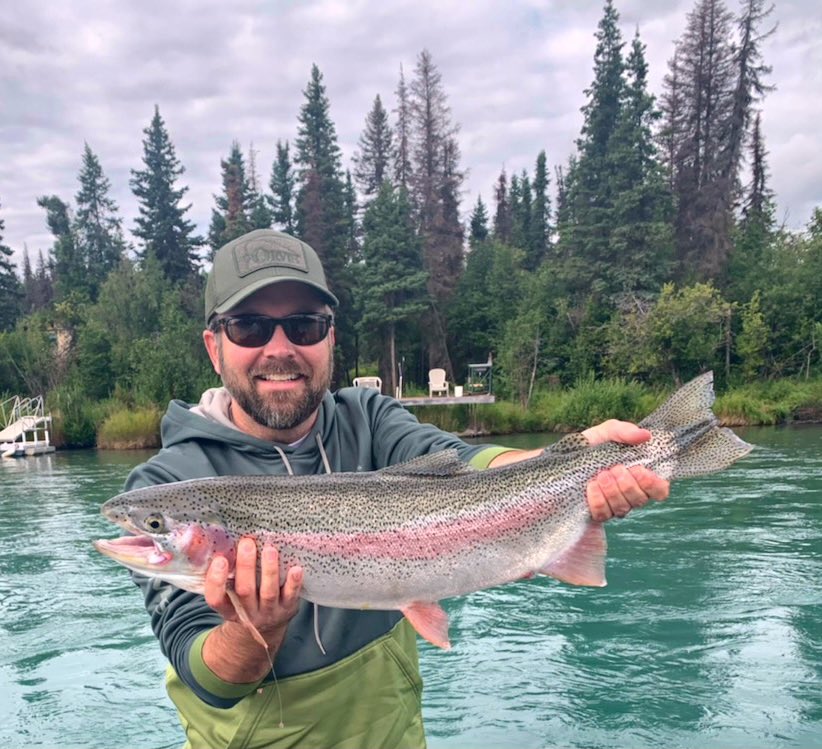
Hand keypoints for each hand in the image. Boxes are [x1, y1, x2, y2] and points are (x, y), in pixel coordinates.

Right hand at [205, 537, 301, 654]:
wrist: (267, 627)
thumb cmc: (247, 600)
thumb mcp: (233, 594)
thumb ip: (229, 574)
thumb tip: (227, 540)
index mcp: (228, 608)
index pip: (216, 598)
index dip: (216, 580)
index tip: (220, 559)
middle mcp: (247, 612)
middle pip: (244, 591)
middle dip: (246, 566)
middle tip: (247, 543)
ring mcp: (268, 612)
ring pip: (268, 593)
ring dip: (269, 571)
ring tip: (270, 550)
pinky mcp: (287, 609)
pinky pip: (291, 596)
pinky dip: (294, 582)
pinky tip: (296, 568)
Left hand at [582, 419, 669, 520]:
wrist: (559, 460)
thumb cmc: (588, 446)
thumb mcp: (605, 433)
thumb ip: (624, 431)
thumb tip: (646, 435)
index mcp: (637, 475)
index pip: (659, 490)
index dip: (655, 485)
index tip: (641, 471)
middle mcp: (628, 494)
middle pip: (641, 500)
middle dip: (628, 484)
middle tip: (615, 469)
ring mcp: (613, 506)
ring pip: (623, 508)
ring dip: (612, 490)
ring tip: (601, 475)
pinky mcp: (596, 514)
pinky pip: (603, 514)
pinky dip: (597, 499)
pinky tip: (590, 486)